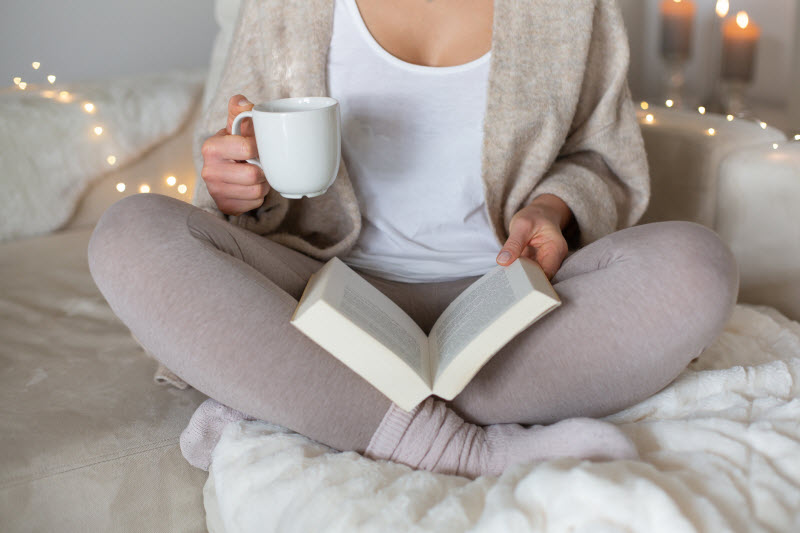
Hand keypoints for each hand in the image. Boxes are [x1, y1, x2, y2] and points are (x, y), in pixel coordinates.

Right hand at [200, 95, 270, 215]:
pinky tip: (251, 187)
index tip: (259, 146)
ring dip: (263, 183)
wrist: (227, 169)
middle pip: (253, 175)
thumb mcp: (237, 125)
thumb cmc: (236, 144)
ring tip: (256, 174)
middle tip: (260, 163)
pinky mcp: (225, 206)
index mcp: (211, 147)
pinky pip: (254, 204)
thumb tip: (244, 103)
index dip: (259, 147)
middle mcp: (209, 171)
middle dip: (263, 169)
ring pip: (256, 191)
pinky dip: (258, 196)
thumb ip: (241, 110)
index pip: (246, 148)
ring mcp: (215, 191)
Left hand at [495, 194, 570, 278]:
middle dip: (525, 284)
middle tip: (507, 287)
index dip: (533, 282)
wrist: (540, 213)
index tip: (516, 285)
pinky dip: (518, 275)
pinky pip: (527, 273)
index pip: (547, 274)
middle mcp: (553, 259)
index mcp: (555, 249)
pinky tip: (507, 276)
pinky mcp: (536, 264)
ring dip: (520, 280)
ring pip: (533, 278)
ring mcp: (545, 263)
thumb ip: (513, 244)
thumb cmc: (534, 216)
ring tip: (505, 283)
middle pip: (541, 279)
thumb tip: (502, 262)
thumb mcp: (521, 225)